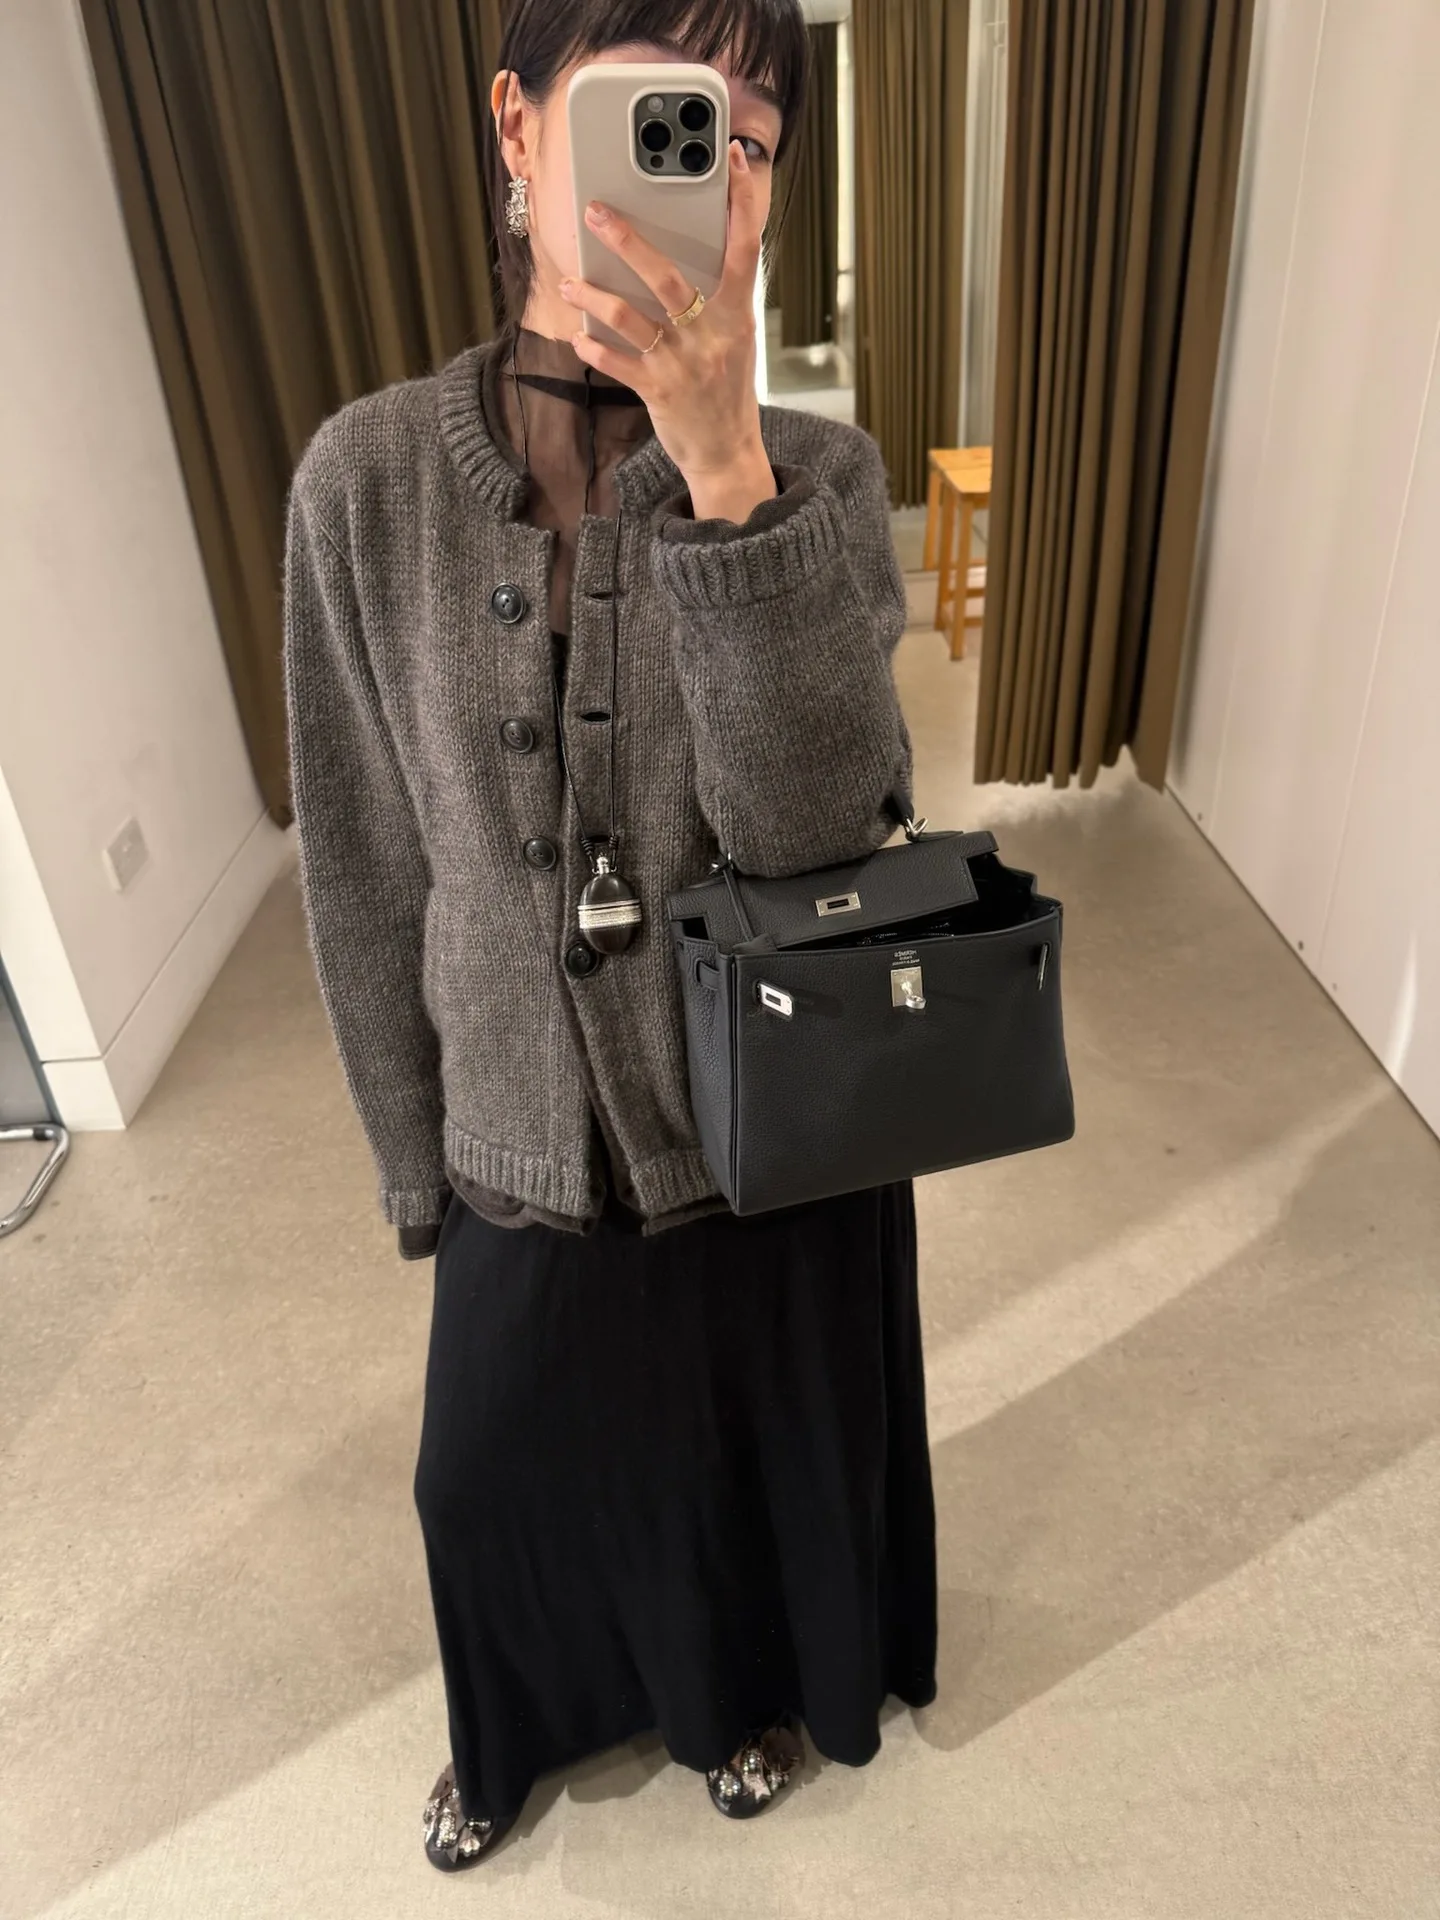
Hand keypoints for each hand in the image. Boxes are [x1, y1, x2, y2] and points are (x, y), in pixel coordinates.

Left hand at [560, 141, 776, 522]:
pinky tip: (579, 338)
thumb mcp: (735, 338)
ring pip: (632, 319)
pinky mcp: (659, 391)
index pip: (745, 248)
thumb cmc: (726, 388)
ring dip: (595, 297)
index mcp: (736, 314)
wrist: (727, 452)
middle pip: (669, 277)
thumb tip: (684, 251)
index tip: (734, 159)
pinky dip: (595, 349)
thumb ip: (717, 296)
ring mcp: (683, 364)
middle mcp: (711, 335)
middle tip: (596, 212)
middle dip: (629, 242)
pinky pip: (618, 363)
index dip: (744, 202)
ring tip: (570, 282)